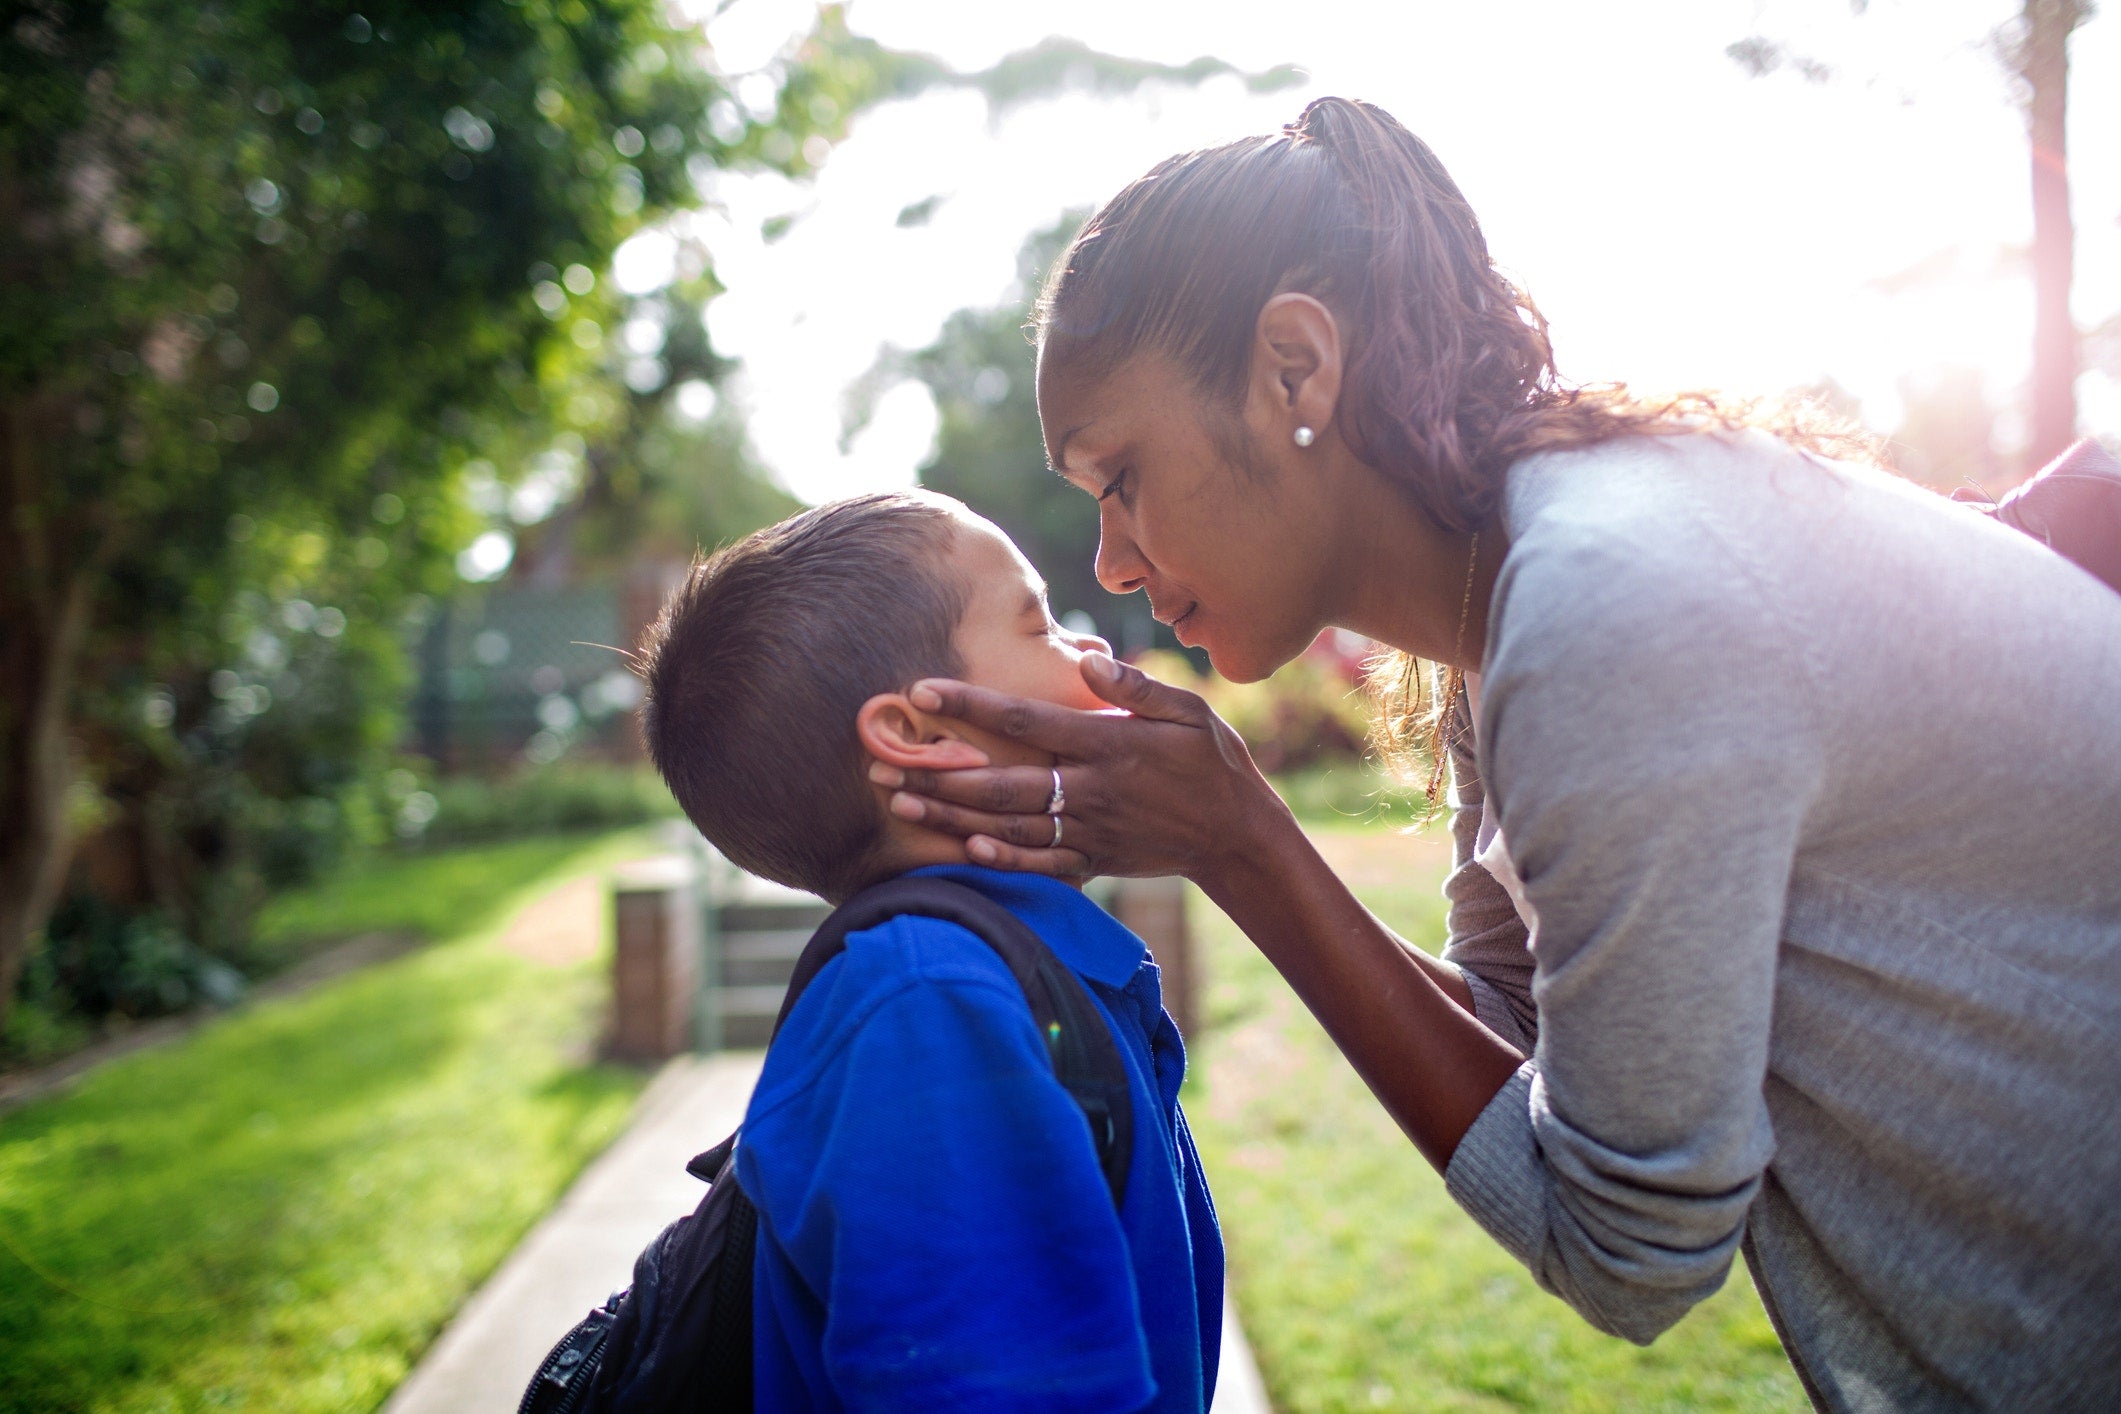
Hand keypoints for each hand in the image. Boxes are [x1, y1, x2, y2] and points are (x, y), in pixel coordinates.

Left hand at [870, 653, 1295, 885]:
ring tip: (901, 803)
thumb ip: (1137, 686)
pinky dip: (1000, 860)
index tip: (922, 690)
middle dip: (939, 772)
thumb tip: (1087, 659)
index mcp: (1108, 744)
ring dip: (952, 816)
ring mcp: (1090, 829)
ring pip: (1008, 826)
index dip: (971, 706)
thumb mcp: (1190, 712)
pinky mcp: (1095, 859)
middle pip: (1002, 782)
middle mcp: (1092, 789)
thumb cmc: (1213, 764)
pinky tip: (961, 848)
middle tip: (884, 762)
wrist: (1239, 836)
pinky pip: (1039, 864)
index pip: (1026, 721)